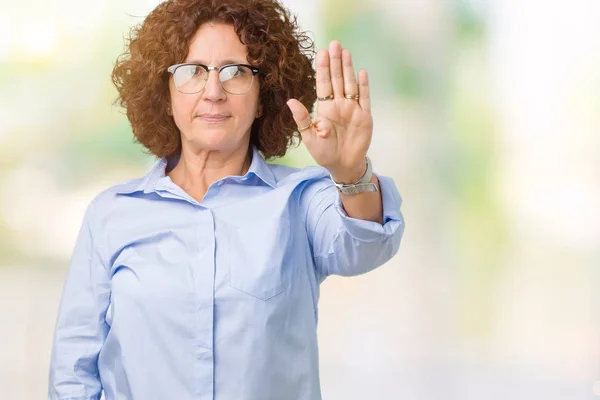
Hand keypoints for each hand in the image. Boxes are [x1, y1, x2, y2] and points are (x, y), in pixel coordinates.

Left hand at [287, 40, 372, 182]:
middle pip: (336, 79)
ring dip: (348, 69)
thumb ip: (302, 119)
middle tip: (335, 44)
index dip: (323, 69)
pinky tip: (361, 73)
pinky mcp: (364, 116)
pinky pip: (364, 98)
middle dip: (336, 62)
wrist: (343, 165)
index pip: (323, 84)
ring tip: (346, 52)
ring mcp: (352, 109)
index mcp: (325, 108)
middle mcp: (339, 105)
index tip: (321, 53)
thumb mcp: (310, 137)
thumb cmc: (325, 153)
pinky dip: (363, 86)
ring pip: (350, 84)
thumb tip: (291, 101)